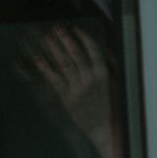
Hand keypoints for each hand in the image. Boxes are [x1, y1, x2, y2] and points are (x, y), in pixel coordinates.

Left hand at [26, 25, 112, 145]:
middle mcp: (90, 79)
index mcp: (103, 74)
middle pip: (75, 54)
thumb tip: (109, 49)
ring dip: (54, 49)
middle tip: (56, 28)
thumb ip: (114, 66)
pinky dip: (46, 69)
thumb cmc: (113, 107)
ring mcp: (77, 88)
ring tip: (47, 37)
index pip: (93, 50)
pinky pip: (55, 81)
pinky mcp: (67, 99)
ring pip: (64, 64)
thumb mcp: (118, 84)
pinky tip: (37, 60)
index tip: (75, 28)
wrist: (105, 129)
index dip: (83, 38)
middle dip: (65, 39)